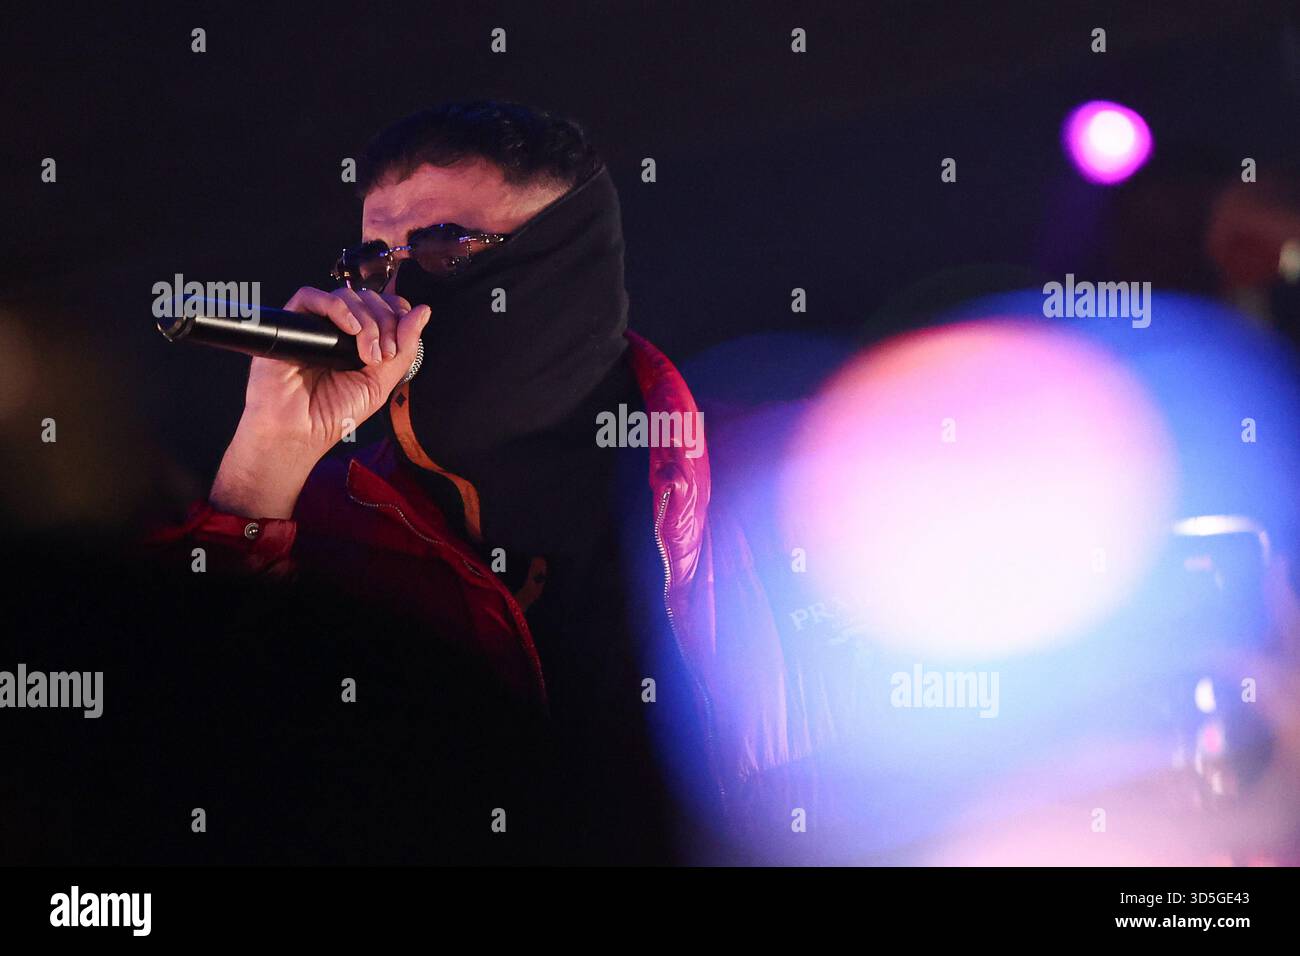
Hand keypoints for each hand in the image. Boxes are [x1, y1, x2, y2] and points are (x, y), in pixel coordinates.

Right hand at [210, 286, 430, 517]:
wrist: (297, 434)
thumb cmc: (332, 415)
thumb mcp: (380, 384)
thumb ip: (404, 349)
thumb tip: (423, 312)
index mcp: (358, 342)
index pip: (384, 307)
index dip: (397, 314)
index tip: (400, 342)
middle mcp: (336, 330)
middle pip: (368, 300)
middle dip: (385, 323)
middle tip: (383, 355)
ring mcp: (313, 326)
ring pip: (345, 296)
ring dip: (367, 320)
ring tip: (367, 354)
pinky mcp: (289, 326)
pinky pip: (309, 296)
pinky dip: (336, 306)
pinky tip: (350, 329)